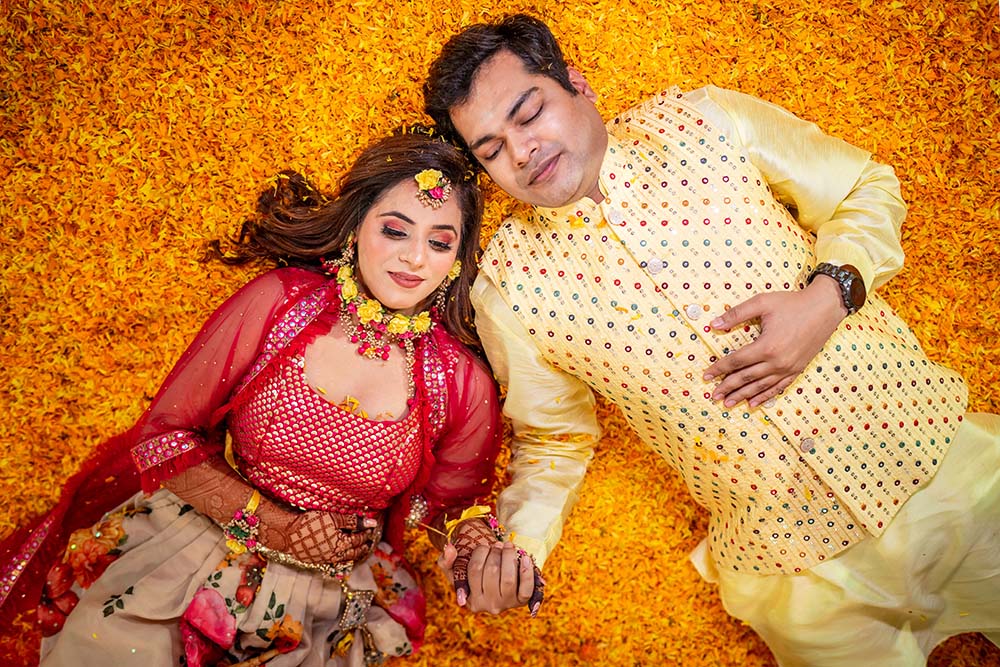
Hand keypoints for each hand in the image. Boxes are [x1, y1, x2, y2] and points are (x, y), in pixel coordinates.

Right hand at [284, 510, 379, 565]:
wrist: (288, 534)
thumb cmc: (311, 523)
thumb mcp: (333, 518)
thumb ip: (353, 520)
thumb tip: (372, 522)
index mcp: (342, 544)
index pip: (358, 539)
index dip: (365, 533)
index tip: (371, 529)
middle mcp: (336, 555)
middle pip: (353, 553)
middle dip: (362, 548)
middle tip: (367, 544)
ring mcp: (326, 560)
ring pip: (344, 559)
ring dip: (352, 555)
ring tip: (357, 551)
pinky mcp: (316, 561)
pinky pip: (333, 562)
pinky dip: (341, 558)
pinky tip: (339, 554)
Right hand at [438, 539, 540, 614]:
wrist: (499, 582)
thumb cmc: (475, 574)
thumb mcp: (457, 569)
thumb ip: (446, 560)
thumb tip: (449, 548)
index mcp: (472, 601)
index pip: (473, 570)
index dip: (480, 552)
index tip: (484, 545)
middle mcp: (489, 606)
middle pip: (492, 572)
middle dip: (495, 552)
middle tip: (498, 544)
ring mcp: (507, 604)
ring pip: (508, 578)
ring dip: (509, 556)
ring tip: (508, 546)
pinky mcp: (523, 601)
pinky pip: (527, 588)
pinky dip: (527, 572)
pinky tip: (525, 558)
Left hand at [703, 278, 845, 407]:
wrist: (825, 307)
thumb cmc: (792, 303)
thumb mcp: (762, 302)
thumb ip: (736, 314)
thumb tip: (714, 324)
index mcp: (766, 346)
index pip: (736, 361)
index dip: (719, 368)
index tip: (706, 375)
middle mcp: (777, 361)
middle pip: (746, 378)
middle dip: (728, 387)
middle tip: (714, 395)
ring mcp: (788, 367)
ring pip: (761, 386)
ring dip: (743, 395)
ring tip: (728, 403)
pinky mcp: (798, 369)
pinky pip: (778, 387)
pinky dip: (764, 396)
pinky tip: (753, 402)